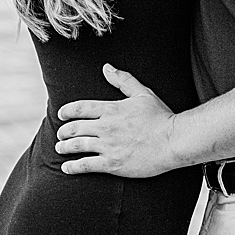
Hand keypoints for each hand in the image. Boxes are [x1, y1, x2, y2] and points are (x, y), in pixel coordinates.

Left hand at [56, 64, 179, 177]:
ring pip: (76, 146)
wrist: (173, 140)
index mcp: (112, 109)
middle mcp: (106, 127)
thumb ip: (123, 80)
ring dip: (64, 147)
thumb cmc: (161, 116)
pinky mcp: (112, 164)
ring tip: (60, 148)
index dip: (66, 111)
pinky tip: (67, 167)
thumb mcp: (143, 93)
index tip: (61, 114)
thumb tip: (106, 67)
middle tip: (61, 134)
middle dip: (63, 131)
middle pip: (74, 128)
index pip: (80, 108)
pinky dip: (73, 167)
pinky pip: (85, 165)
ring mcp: (108, 146)